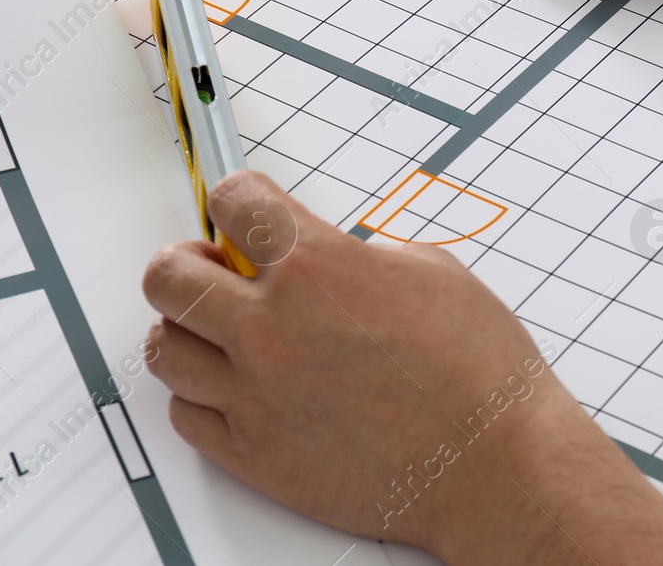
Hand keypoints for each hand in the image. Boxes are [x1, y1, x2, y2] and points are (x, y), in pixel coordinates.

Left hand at [142, 172, 662, 563]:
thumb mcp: (429, 270)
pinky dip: (203, 397)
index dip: (237, 198)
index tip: (243, 208)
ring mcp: (256, 395)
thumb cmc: (479, 374)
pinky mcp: (254, 455)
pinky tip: (239, 388)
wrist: (497, 464)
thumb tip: (325, 253)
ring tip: (225, 334)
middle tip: (215, 270)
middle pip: (168, 276)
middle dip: (189, 263)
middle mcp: (272, 328)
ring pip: (165, 348)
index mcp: (318, 267)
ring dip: (191, 332)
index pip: (232, 200)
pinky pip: (185, 415)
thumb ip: (356, 253)